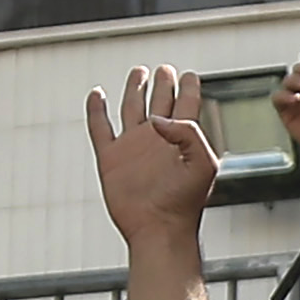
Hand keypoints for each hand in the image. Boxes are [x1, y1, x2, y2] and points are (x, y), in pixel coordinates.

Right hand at [87, 68, 226, 246]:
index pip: (188, 104)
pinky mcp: (111, 158)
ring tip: (139, 73)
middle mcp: (158, 139)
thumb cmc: (185, 203)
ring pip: (132, 108)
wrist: (159, 229)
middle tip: (165, 70)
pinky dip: (97, 110)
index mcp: (184, 139)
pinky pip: (101, 128)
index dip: (189, 87)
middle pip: (161, 101)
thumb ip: (188, 133)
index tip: (189, 75)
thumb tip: (158, 118)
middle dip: (164, 84)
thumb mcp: (202, 164)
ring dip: (135, 89)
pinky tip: (97, 95)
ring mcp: (134, 147)